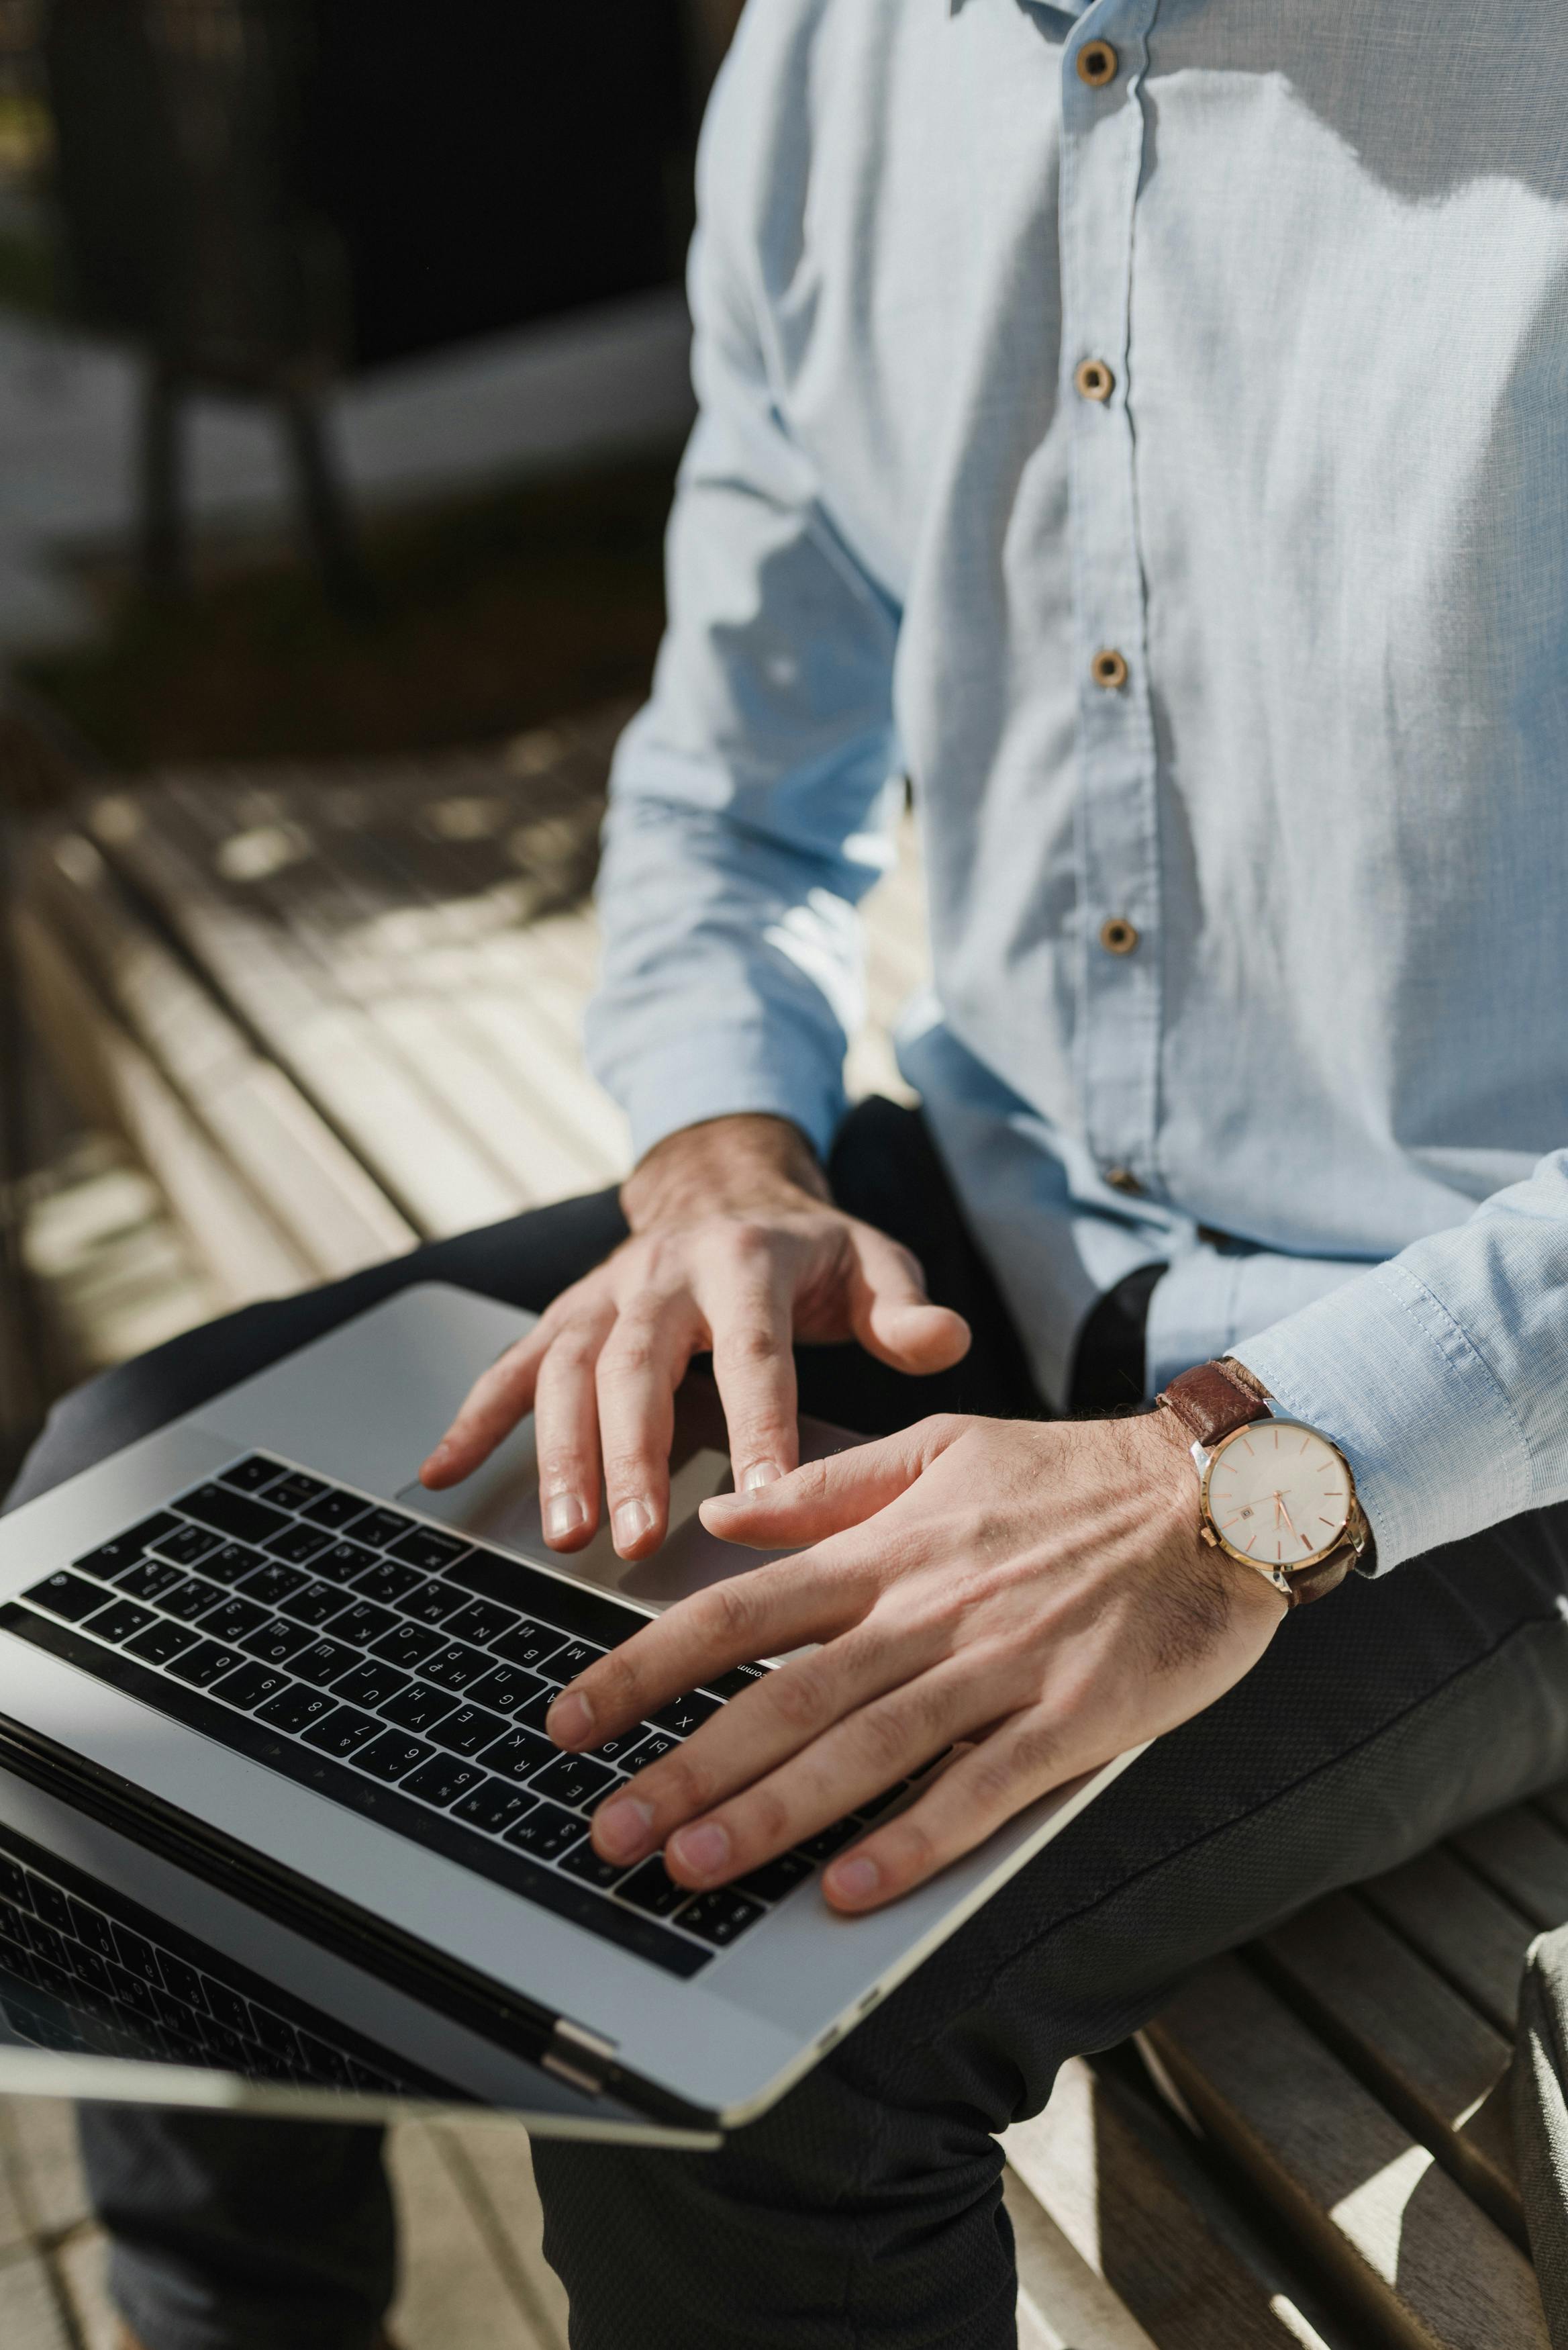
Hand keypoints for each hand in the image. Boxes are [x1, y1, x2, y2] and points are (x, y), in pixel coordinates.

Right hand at [420, 1113, 969, 1556]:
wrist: (727, 1184)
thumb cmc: (809, 1249)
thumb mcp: (872, 1261)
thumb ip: (903, 1308)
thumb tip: (945, 1341)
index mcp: (747, 1260)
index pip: (753, 1352)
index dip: (758, 1425)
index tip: (763, 1501)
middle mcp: (663, 1272)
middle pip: (638, 1365)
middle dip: (632, 1455)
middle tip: (632, 1541)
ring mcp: (605, 1293)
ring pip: (567, 1371)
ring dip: (557, 1452)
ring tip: (562, 1533)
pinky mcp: (566, 1313)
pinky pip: (510, 1365)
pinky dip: (473, 1417)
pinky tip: (444, 1474)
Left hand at [545, 1410, 1286, 1912]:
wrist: (1219, 1489)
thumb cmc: (1073, 1476)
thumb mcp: (942, 1446)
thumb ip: (829, 1486)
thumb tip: (720, 1515)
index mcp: (888, 1547)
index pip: (739, 1609)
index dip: (644, 1668)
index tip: (573, 1719)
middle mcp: (929, 1608)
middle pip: (785, 1694)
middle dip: (687, 1766)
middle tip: (610, 1831)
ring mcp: (1002, 1665)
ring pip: (868, 1747)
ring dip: (775, 1812)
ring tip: (693, 1866)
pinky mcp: (1075, 1718)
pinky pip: (984, 1788)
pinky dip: (916, 1839)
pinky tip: (852, 1889)